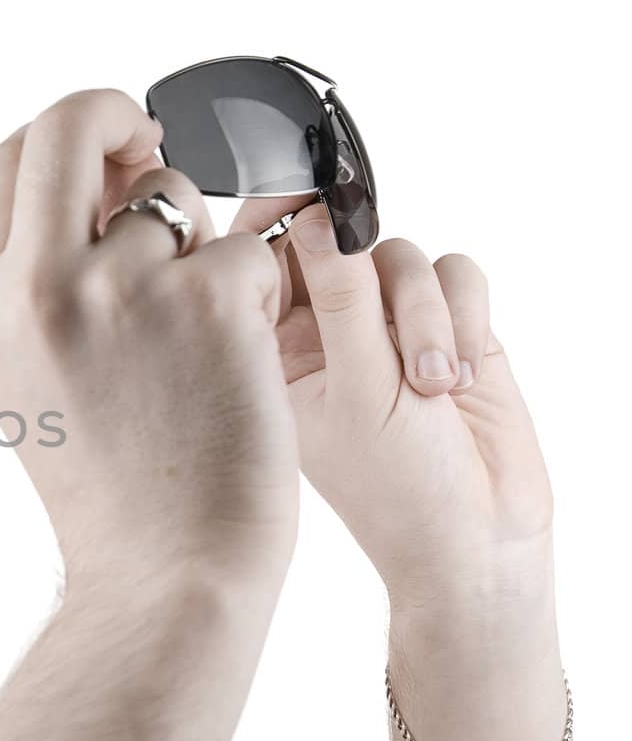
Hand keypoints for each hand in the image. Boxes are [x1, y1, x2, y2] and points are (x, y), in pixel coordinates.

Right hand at [0, 90, 299, 594]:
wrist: (163, 572)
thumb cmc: (108, 483)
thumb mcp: (22, 373)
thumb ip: (33, 275)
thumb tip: (102, 176)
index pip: (9, 157)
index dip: (68, 139)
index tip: (108, 155)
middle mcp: (34, 283)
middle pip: (72, 121)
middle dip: (123, 119)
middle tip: (155, 149)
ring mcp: (120, 285)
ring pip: (173, 193)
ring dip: (195, 245)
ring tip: (192, 342)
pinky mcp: (209, 298)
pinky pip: (243, 246)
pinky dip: (251, 293)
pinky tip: (232, 366)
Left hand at [227, 195, 554, 610]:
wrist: (476, 537)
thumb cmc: (396, 488)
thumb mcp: (357, 385)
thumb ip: (339, 296)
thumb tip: (314, 216)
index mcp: (271, 346)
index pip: (263, 257)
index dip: (281, 223)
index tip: (304, 203)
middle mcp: (324, 329)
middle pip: (338, 240)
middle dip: (367, 269)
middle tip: (375, 283)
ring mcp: (386, 325)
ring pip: (399, 255)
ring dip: (423, 312)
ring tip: (429, 382)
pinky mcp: (449, 324)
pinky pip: (455, 273)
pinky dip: (464, 315)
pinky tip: (459, 376)